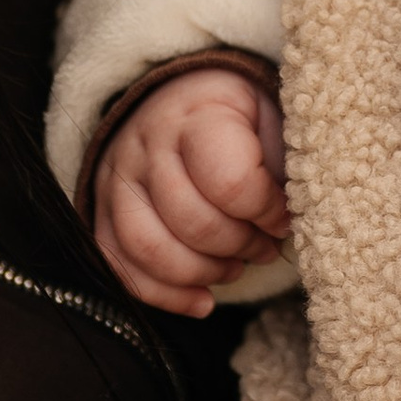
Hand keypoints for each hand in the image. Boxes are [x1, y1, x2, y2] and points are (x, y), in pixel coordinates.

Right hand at [92, 63, 290, 316]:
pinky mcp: (104, 212)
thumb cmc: (241, 119)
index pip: (230, 181)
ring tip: (236, 267)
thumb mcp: (273, 118)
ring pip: (149, 248)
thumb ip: (286, 164)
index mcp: (198, 115)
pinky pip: (120, 266)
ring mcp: (118, 180)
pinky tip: (203, 300)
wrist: (185, 100)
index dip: (267, 211)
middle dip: (240, 246)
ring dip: (204, 272)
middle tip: (265, 246)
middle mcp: (148, 145)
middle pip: (192, 222)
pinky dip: (165, 295)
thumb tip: (296, 219)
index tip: (284, 217)